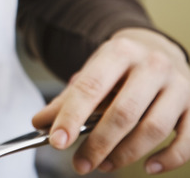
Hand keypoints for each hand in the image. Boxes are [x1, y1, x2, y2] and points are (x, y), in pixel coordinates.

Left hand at [33, 28, 189, 174]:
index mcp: (120, 52)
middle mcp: (153, 66)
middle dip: (98, 143)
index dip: (71, 117)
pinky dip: (168, 159)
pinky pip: (187, 140)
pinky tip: (148, 167)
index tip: (57, 141)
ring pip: (154, 128)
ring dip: (126, 154)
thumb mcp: (92, 73)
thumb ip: (67, 99)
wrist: (157, 49)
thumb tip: (40, 123)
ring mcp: (179, 86)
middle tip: (80, 163)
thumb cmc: (119, 68)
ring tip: (105, 165)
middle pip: (124, 112)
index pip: (91, 88)